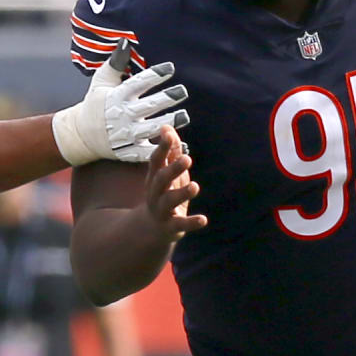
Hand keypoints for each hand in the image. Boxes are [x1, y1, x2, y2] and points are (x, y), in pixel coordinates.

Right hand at [53, 39, 190, 164]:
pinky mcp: (128, 151)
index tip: (170, 68)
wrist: (81, 135)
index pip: (137, 83)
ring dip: (168, 123)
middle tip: (182, 91)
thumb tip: (126, 42)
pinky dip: (164, 149)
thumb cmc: (95, 103)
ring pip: (150, 129)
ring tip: (184, 116)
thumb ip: (115, 63)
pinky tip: (181, 144)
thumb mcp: (101, 81)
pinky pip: (148, 152)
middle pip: (147, 106)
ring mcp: (126, 135)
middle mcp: (122, 115)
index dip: (154, 75)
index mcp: (116, 96)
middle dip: (165, 99)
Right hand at [143, 125, 206, 243]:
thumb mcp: (168, 172)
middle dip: (172, 169)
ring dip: (181, 193)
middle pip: (161, 179)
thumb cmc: (164, 192)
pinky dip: (191, 222)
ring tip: (195, 186)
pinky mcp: (171, 226)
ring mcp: (162, 210)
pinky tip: (203, 220)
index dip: (162, 147)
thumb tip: (167, 127)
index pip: (156, 160)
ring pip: (169, 201)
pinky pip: (180, 224)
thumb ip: (170, 151)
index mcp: (155, 177)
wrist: (152, 228)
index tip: (167, 134)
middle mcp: (156, 193)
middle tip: (187, 159)